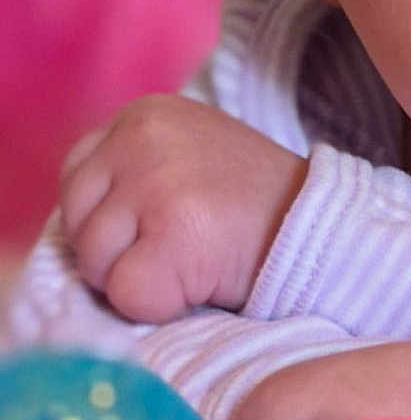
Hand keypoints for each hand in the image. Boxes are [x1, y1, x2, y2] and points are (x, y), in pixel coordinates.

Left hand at [59, 94, 307, 323]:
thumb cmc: (256, 206)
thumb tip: (75, 227)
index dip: (114, 217)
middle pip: (76, 223)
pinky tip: (202, 281)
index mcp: (143, 113)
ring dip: (139, 279)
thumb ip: (133, 171)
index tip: (163, 224)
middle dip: (119, 251)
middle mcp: (142, 137)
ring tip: (196, 260)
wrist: (325, 227)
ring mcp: (156, 183)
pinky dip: (162, 305)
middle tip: (182, 247)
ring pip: (94, 263)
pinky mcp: (173, 233)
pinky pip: (128, 294)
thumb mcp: (188, 158)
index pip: (77, 179)